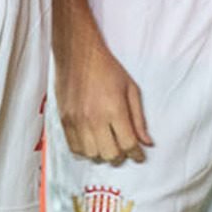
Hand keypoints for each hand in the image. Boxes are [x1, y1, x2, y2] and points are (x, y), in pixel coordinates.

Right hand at [54, 21, 153, 164]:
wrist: (78, 55)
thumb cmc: (107, 68)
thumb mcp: (131, 89)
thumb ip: (139, 118)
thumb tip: (147, 142)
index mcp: (114, 109)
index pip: (128, 144)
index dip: (137, 154)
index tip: (139, 155)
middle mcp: (94, 118)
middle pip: (110, 154)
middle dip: (121, 156)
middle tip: (124, 149)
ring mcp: (77, 121)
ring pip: (92, 155)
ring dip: (102, 155)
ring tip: (107, 146)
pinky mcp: (65, 121)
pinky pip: (74, 149)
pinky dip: (85, 152)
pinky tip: (92, 144)